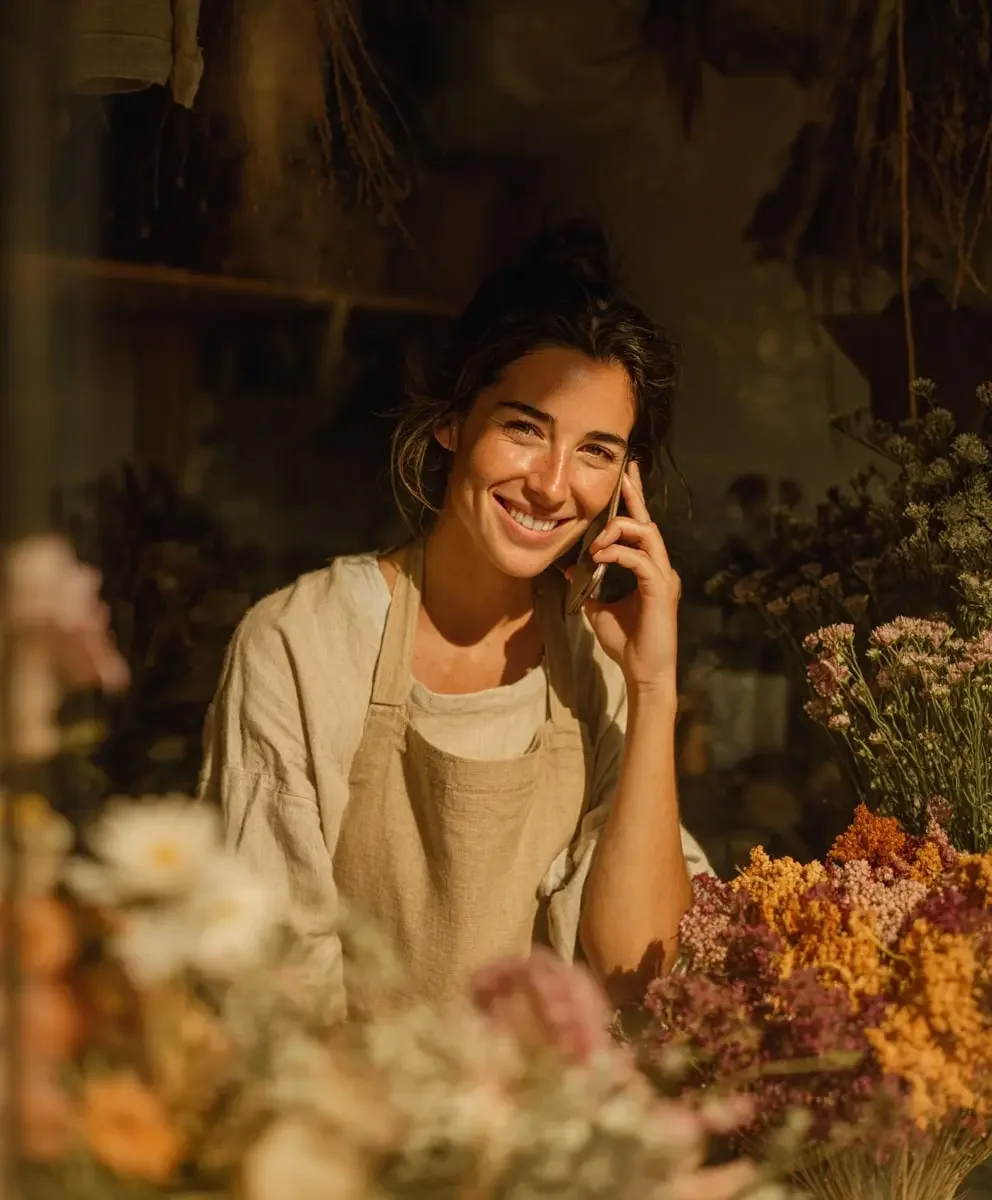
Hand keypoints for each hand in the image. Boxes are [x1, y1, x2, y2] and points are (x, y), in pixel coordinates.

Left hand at [581, 461, 680, 696]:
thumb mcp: (598, 609)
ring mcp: (664, 578)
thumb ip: (588, 585)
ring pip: (648, 535)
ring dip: (618, 530)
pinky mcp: (661, 590)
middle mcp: (660, 569)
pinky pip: (641, 560)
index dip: (633, 503)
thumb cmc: (626, 643)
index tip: (624, 478)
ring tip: (596, 540)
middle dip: (634, 497)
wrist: (643, 673)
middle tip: (622, 474)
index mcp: (649, 571)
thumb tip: (570, 568)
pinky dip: (618, 554)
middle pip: (648, 523)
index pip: (640, 530)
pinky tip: (600, 557)